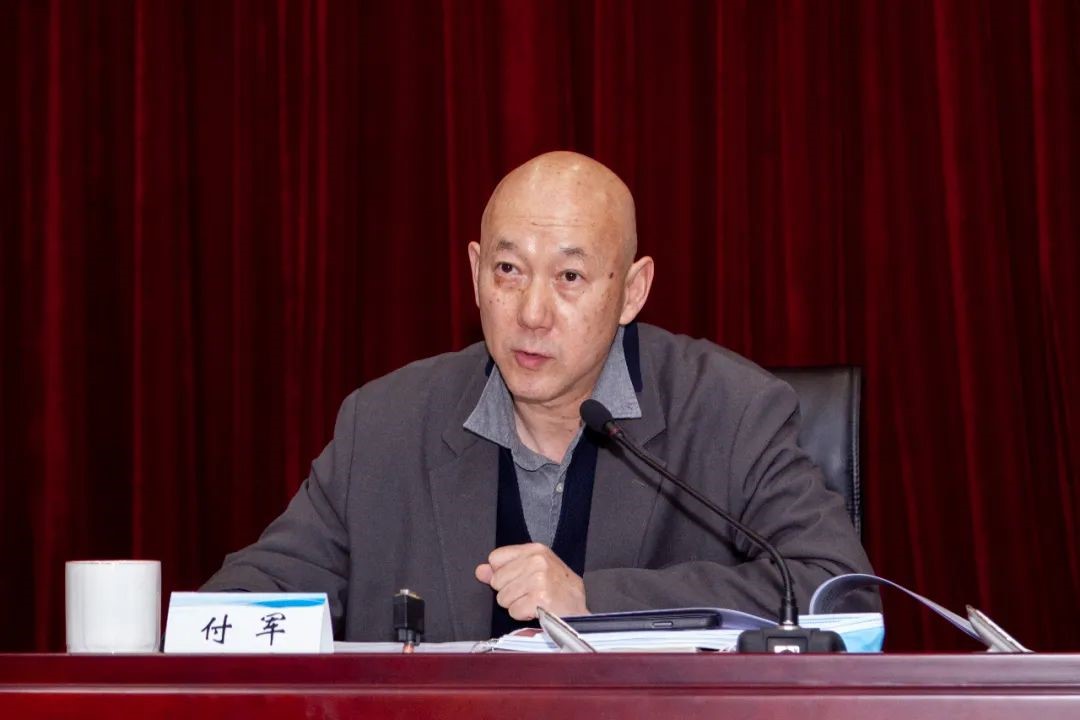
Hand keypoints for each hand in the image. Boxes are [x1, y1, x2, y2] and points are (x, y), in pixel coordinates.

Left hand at [474, 543, 588, 619]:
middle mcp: (537, 561)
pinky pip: (513, 610)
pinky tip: (536, 610)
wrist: (579, 611)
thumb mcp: (535, 570)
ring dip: (516, 604)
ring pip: (503, 597)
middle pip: (497, 580)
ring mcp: (538, 579)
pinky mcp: (539, 599)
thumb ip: (505, 568)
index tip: (518, 579)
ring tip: (534, 601)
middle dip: (509, 591)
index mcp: (535, 550)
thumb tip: (480, 571)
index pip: (496, 558)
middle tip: (530, 593)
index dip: (503, 573)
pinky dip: (522, 614)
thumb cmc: (559, 590)